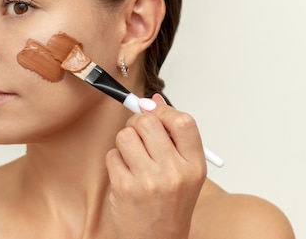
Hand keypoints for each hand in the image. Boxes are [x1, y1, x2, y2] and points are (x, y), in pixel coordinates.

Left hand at [105, 94, 206, 238]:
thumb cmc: (170, 204)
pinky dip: (115, 160)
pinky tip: (125, 174)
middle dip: (138, 123)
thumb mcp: (184, 172)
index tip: (155, 113)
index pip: (183, 121)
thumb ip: (172, 135)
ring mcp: (148, 181)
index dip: (164, 111)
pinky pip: (112, 154)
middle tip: (138, 133)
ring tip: (132, 157)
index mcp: (194, 166)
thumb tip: (153, 100)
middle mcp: (174, 173)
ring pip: (125, 135)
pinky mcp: (124, 188)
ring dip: (124, 142)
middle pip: (148, 122)